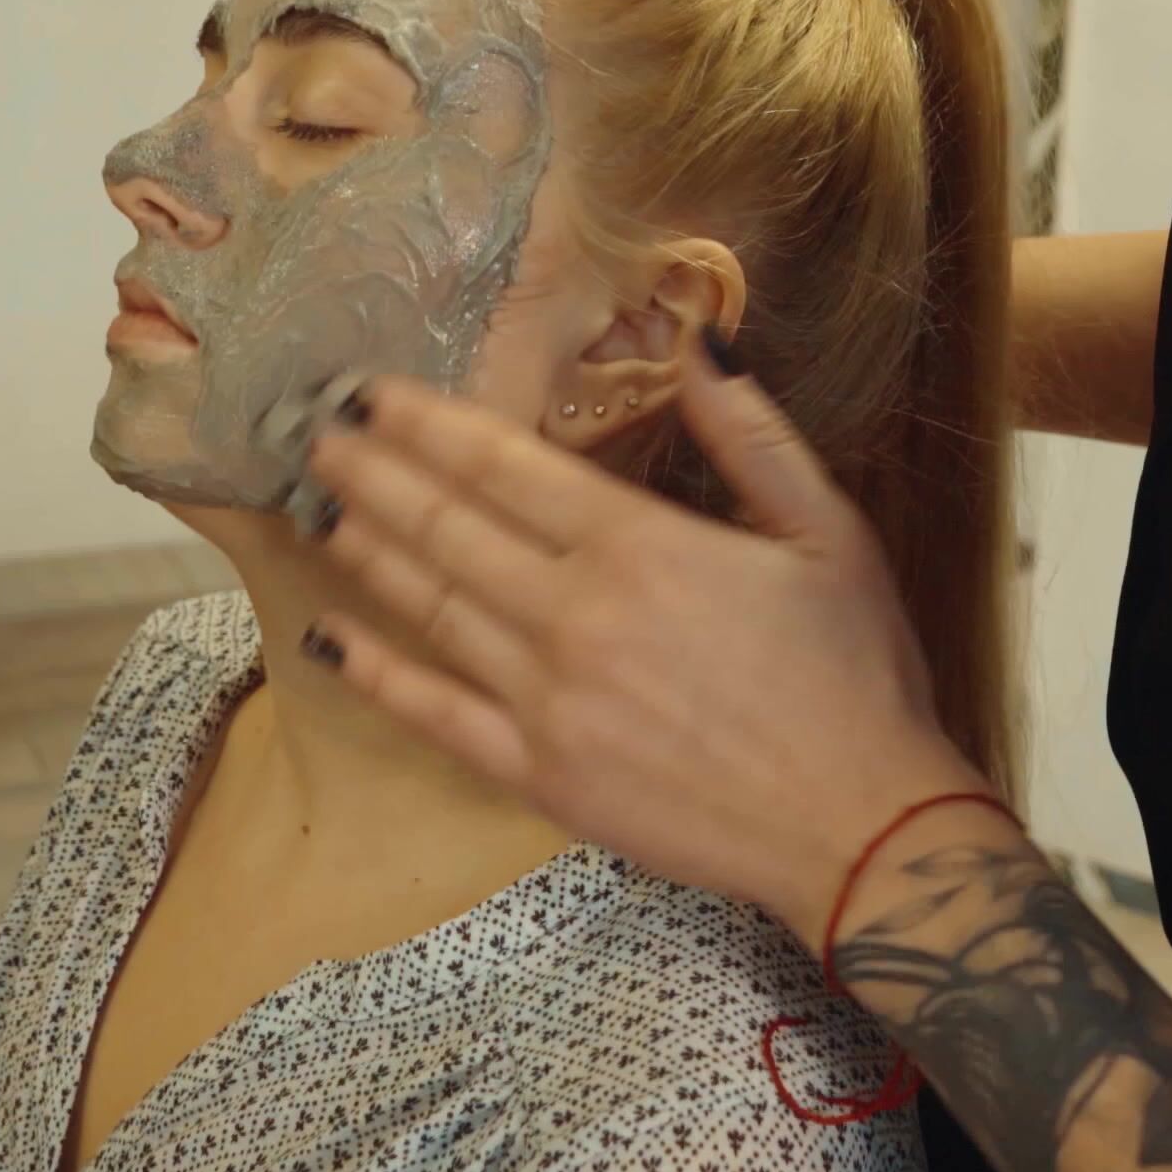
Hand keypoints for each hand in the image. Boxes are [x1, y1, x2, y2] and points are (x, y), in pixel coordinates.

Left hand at [301, 337, 990, 931]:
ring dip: (368, 552)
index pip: (502, 465)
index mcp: (638, 544)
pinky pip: (436, 714)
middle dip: (372, 474)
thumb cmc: (855, 674)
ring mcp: (546, 700)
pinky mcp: (539, 775)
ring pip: (432, 607)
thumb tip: (701, 343)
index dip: (425, 423)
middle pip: (446, 526)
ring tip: (318, 508)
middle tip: (312, 434)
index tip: (369, 392)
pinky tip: (330, 640)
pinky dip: (378, 673)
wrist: (859, 828)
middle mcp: (573, 614)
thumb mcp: (828, 531)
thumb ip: (751, 434)